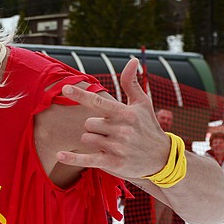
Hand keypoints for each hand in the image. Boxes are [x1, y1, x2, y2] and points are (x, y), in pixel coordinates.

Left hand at [55, 57, 172, 179]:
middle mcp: (120, 129)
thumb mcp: (143, 104)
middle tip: (112, 132)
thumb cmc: (149, 127)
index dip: (80, 95)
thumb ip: (131, 83)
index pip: (98, 102)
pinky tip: (61, 155)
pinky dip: (73, 158)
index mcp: (125, 113)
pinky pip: (86, 158)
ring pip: (86, 139)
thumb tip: (132, 60)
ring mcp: (116, 147)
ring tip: (111, 144)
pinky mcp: (112, 162)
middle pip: (88, 123)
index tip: (65, 88)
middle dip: (95, 127)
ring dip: (93, 141)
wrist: (162, 158)